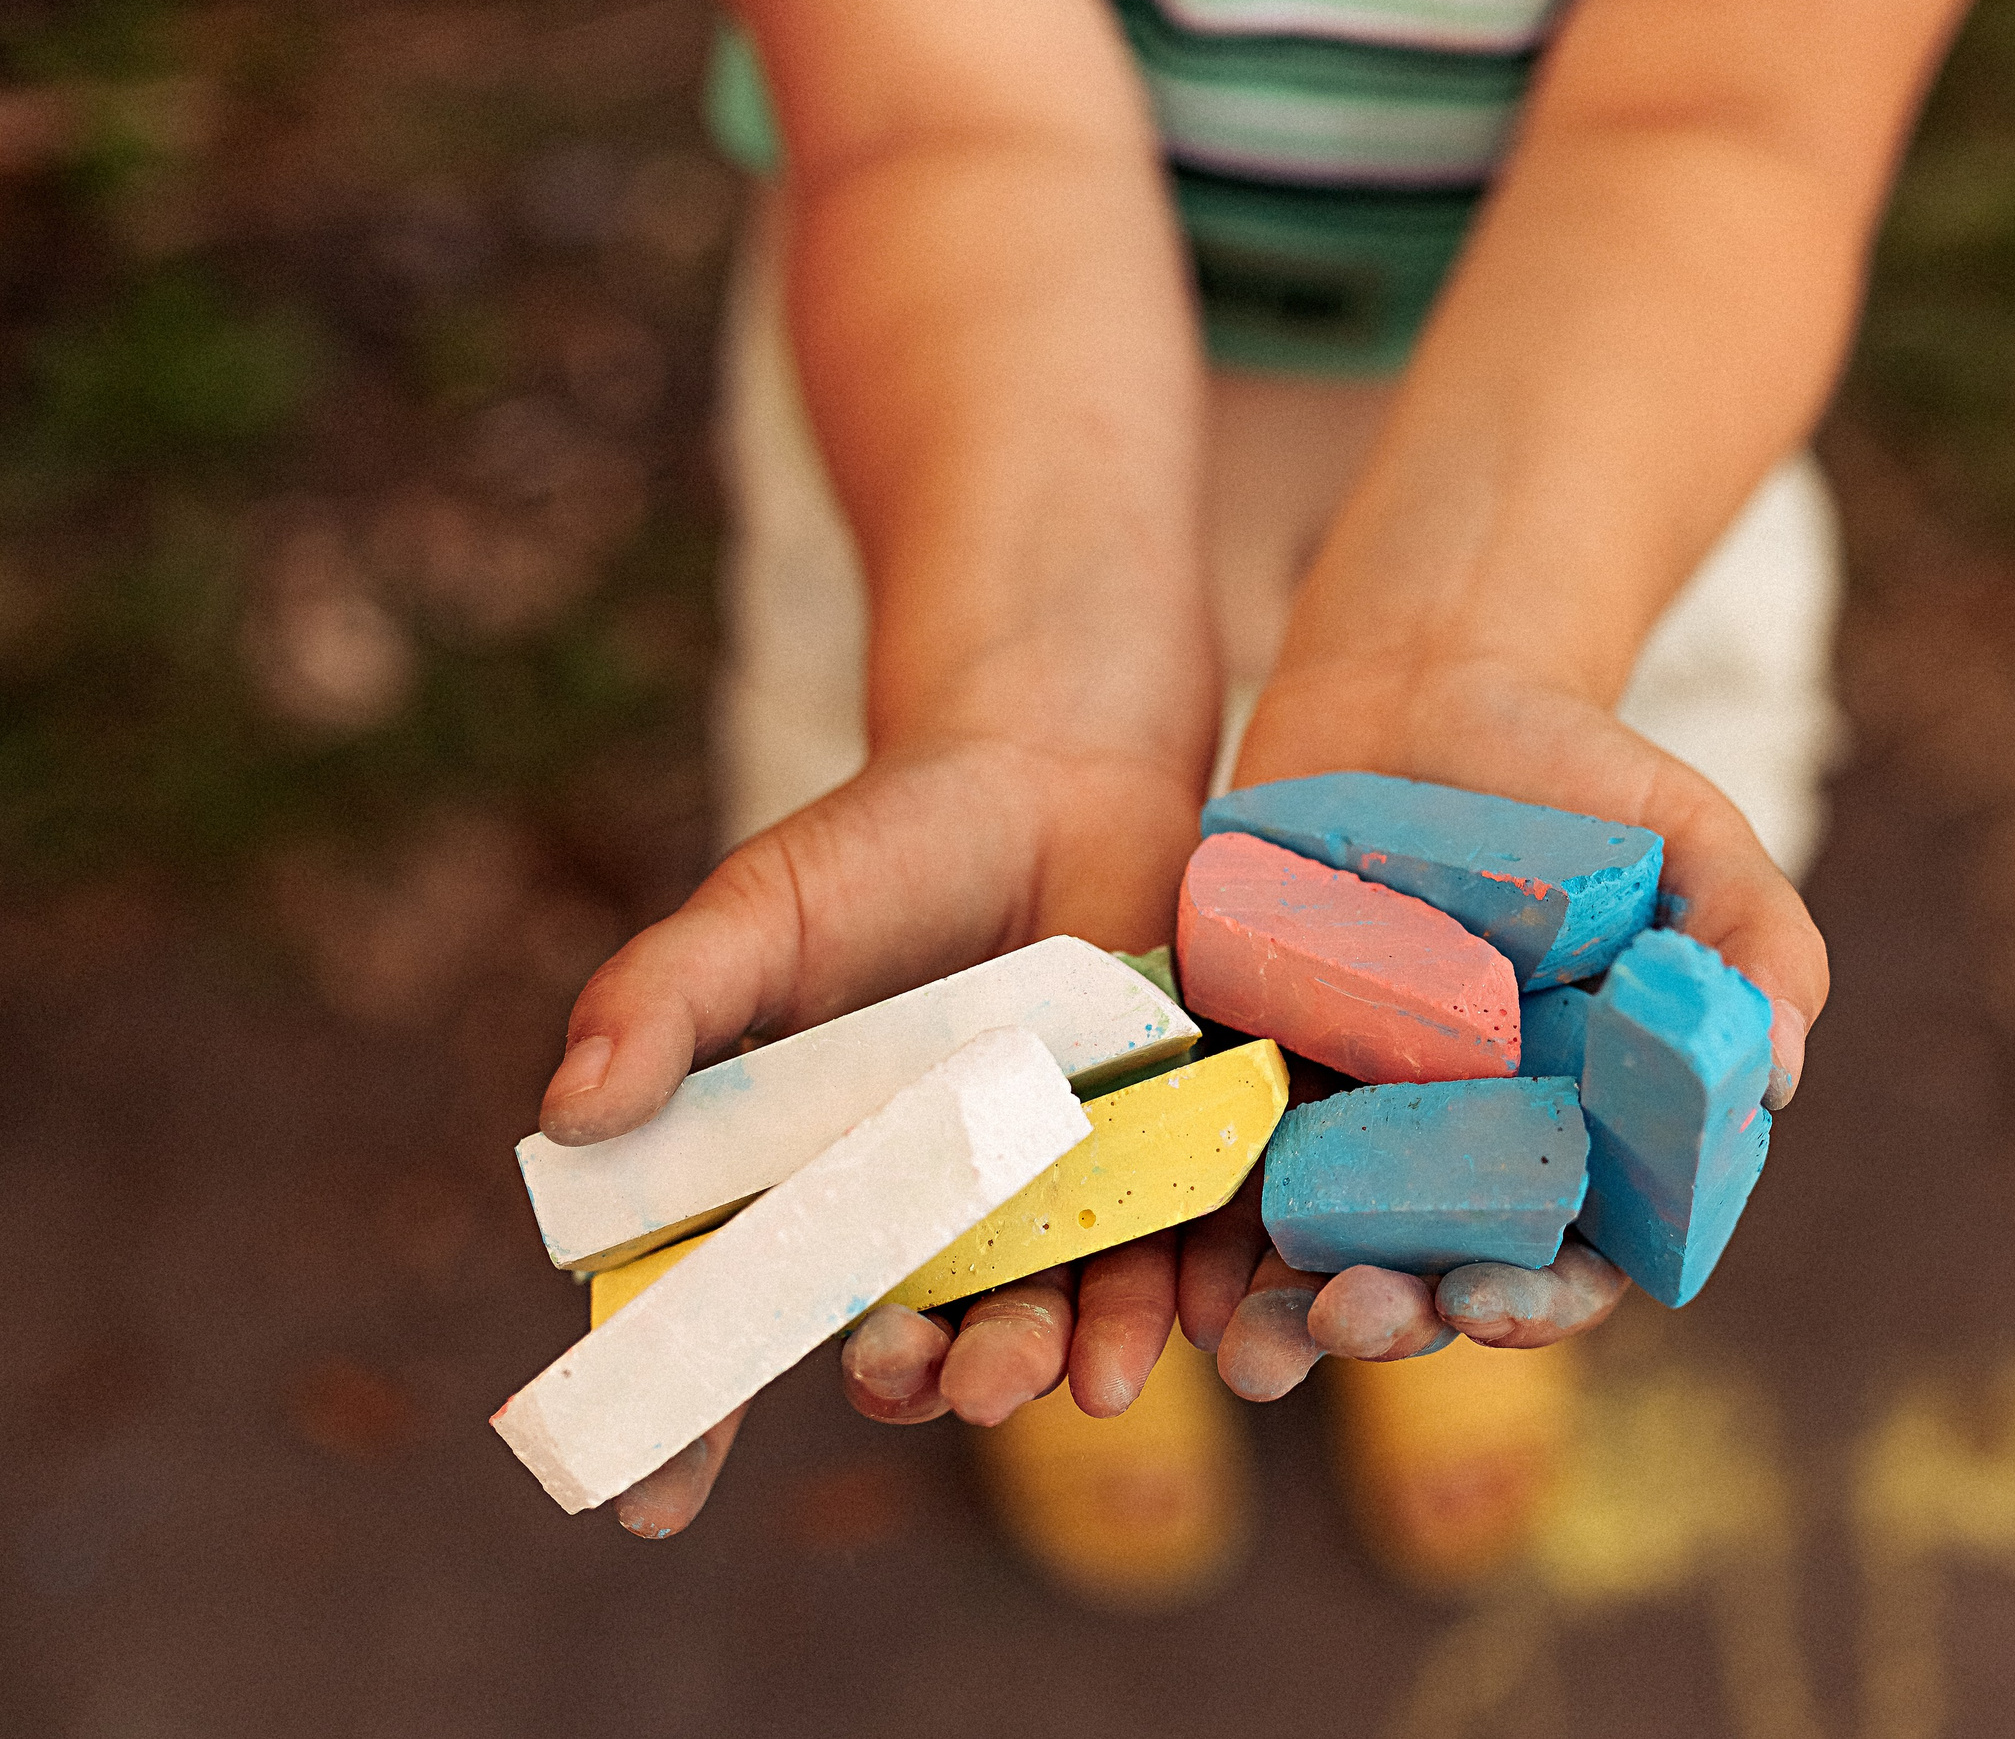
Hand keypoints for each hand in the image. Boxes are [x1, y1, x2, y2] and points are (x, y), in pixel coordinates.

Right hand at [543, 690, 1211, 1537]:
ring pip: (1044, 1317)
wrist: (1056, 769)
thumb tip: (568, 1116)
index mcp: (806, 1187)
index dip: (688, 1414)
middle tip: (909, 1378)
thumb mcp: (758, 913)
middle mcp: (924, 1221)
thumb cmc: (882, 849)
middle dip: (912, 1381)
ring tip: (1067, 1382)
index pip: (734, 1318)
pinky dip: (1180, 1298)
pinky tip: (1189, 1322)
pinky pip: (1170, 1254)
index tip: (652, 1502)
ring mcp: (1044, 1199)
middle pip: (906, 1341)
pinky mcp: (1157, 1160)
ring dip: (1049, 1361)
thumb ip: (666, 1002)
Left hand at [1195, 652, 1827, 1390]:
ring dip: (1279, 1313)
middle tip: (1345, 1322)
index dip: (1534, 1303)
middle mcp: (1460, 1152)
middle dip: (1389, 1323)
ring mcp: (1348, 1116)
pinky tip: (1170, 1241)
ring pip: (1313, 1249)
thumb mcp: (1693, 839)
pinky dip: (1194, 1216)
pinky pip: (1217, 1158)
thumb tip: (1782, 1072)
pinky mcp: (1251, 1064)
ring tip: (1249, 1341)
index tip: (1485, 1305)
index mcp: (1579, 1135)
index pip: (1569, 1262)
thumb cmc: (1581, 773)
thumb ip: (1758, 944)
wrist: (1426, 681)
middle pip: (1430, 1278)